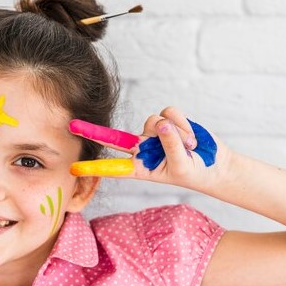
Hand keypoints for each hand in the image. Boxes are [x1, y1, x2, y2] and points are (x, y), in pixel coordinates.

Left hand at [69, 107, 228, 190]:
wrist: (214, 164)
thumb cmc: (195, 172)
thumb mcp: (181, 166)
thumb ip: (170, 145)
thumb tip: (161, 124)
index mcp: (140, 167)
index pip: (113, 167)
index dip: (94, 167)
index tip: (73, 169)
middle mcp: (141, 148)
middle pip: (115, 138)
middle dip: (93, 131)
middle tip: (72, 126)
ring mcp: (153, 133)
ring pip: (153, 120)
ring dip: (175, 132)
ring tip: (188, 146)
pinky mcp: (166, 120)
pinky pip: (168, 112)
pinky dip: (183, 123)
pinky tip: (191, 137)